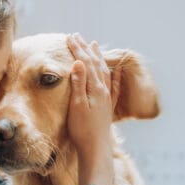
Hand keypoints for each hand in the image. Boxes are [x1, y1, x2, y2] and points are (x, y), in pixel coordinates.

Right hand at [66, 33, 120, 184]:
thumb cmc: (82, 129)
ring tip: (94, 45)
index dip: (77, 49)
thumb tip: (78, 62)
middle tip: (77, 36)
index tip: (69, 37)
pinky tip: (115, 71)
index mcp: (94, 88)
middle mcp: (103, 89)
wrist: (95, 148)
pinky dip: (113, 74)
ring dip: (97, 57)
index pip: (85, 62)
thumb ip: (79, 83)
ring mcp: (106, 97)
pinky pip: (112, 85)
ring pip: (103, 71)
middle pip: (94, 63)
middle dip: (85, 48)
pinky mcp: (107, 106)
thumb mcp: (77, 105)